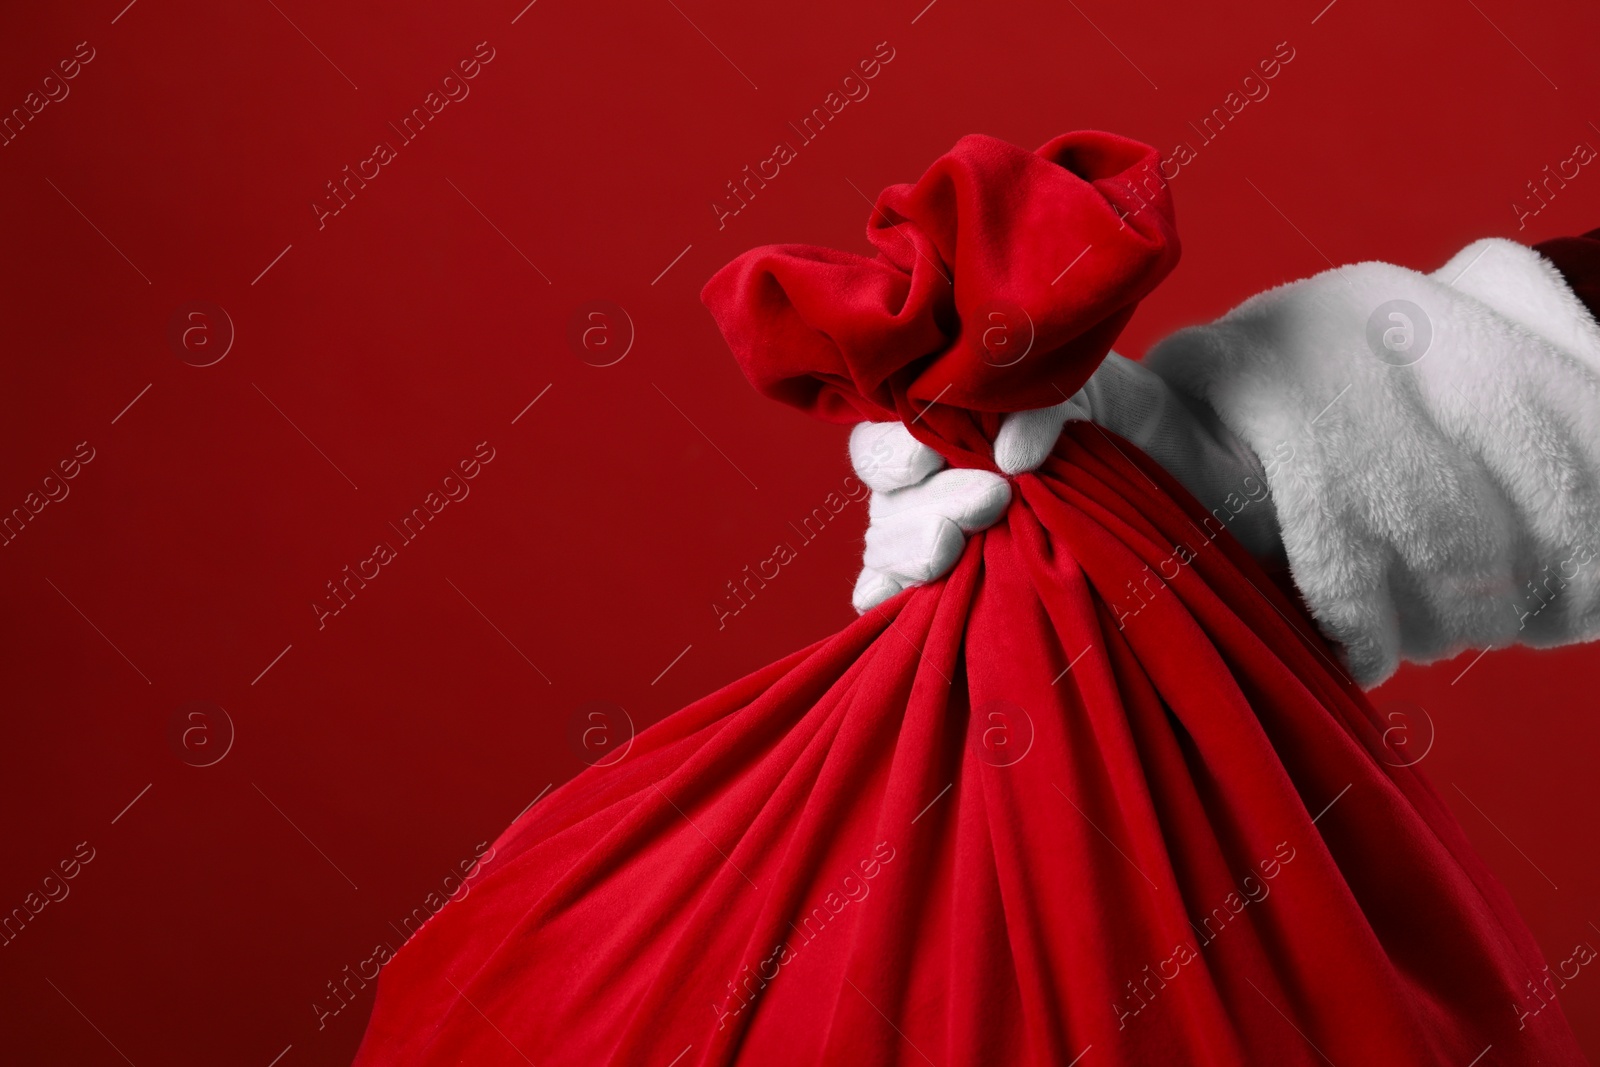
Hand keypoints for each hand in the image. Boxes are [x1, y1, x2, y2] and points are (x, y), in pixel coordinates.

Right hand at [849, 354, 1283, 611]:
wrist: (1170, 453)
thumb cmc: (1111, 409)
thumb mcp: (1077, 388)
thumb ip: (1035, 410)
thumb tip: (1010, 457)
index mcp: (937, 423)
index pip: (881, 441)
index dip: (896, 454)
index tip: (931, 458)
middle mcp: (927, 481)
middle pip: (887, 502)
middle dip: (929, 505)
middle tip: (991, 500)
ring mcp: (938, 534)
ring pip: (889, 549)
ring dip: (915, 552)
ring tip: (958, 547)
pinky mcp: (959, 583)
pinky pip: (896, 597)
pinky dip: (888, 599)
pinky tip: (890, 601)